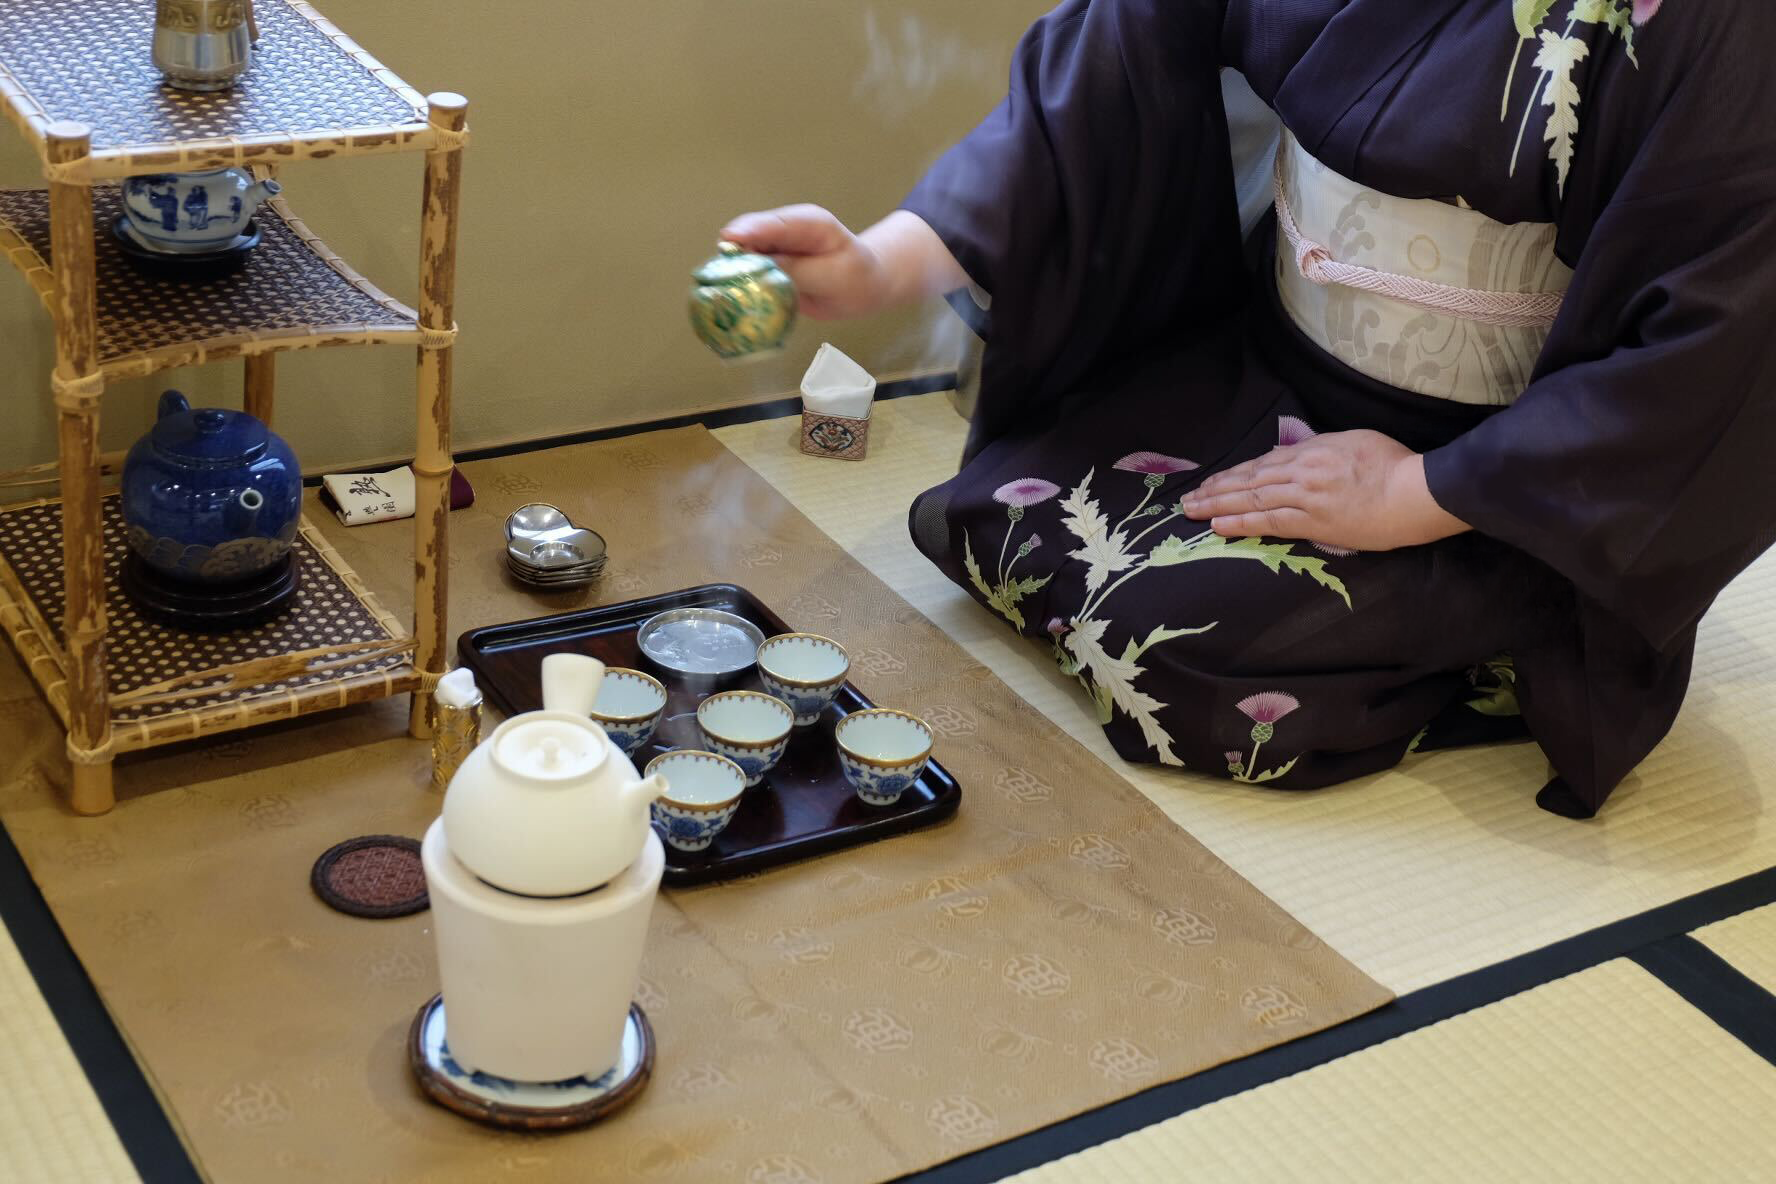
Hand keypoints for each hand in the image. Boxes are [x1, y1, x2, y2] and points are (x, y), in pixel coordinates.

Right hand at [720, 207, 971, 319]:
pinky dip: (739, 283)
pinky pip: (749, 272)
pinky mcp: (769, 266)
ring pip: (745, 255)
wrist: (864, 288)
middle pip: (752, 236)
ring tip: (714, 286)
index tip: (729, 239)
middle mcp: (787, 231)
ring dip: (732, 270)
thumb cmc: (855, 278)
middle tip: (715, 273)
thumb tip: (760, 269)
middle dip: (733, 252)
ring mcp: (775, 248)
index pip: (776, 223)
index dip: (751, 230)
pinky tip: (726, 296)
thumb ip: (798, 271)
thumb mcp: (833, 276)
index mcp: (808, 224)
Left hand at [1180, 429, 1469, 550]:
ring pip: (1251, 498)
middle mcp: (1302, 470)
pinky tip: (1218, 525)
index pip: (1265, 462)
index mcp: (1313, 450)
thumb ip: (1324, 448)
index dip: (1237, 473)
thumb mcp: (1355, 442)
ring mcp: (1305, 495)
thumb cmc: (1396, 465)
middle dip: (1217, 488)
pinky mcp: (1312, 520)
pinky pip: (1268, 521)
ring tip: (1193, 510)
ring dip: (1218, 504)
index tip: (1217, 480)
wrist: (1415, 490)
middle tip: (1190, 497)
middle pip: (1250, 478)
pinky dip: (1240, 522)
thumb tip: (1303, 453)